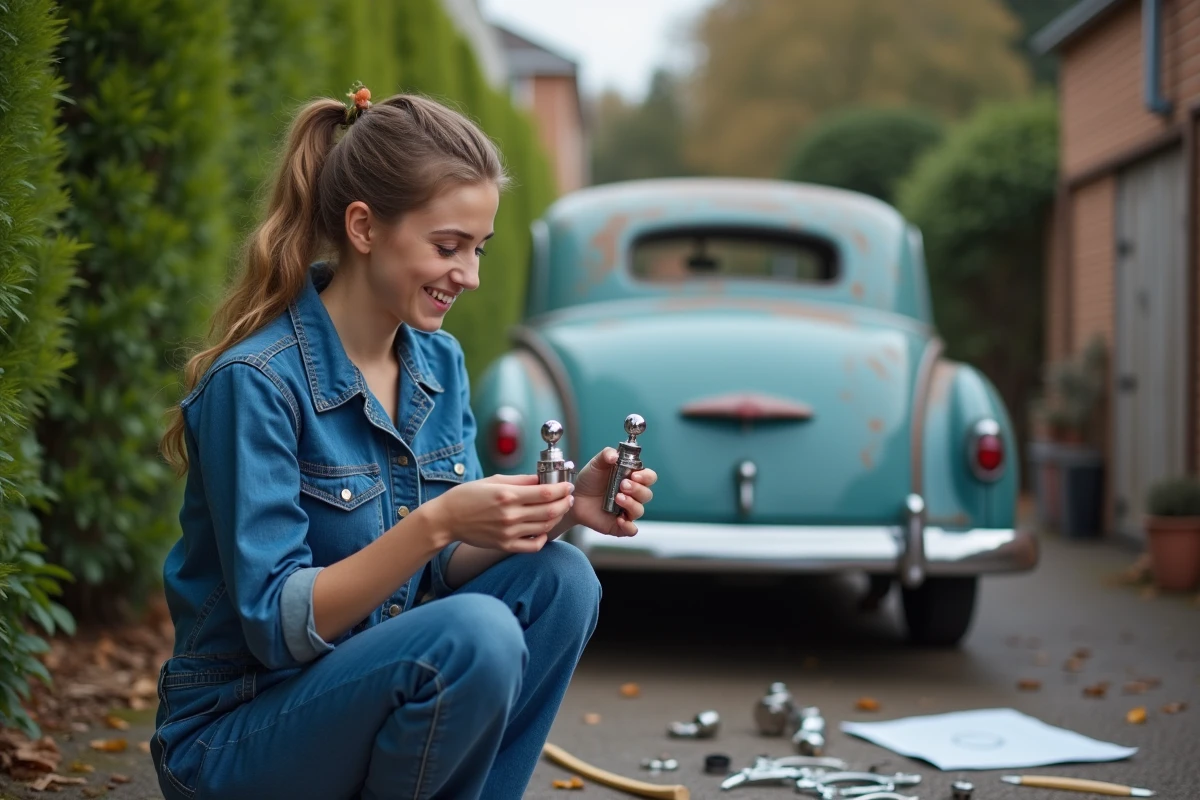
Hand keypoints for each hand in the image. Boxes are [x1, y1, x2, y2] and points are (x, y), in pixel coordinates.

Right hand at [420, 474, 573, 553]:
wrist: (447, 519)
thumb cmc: (467, 496)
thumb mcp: (493, 480)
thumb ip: (520, 480)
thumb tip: (541, 478)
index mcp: (507, 495)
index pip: (545, 493)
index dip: (562, 490)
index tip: (568, 486)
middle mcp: (510, 515)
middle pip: (549, 511)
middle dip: (564, 503)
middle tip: (568, 497)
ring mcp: (508, 532)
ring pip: (544, 527)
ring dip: (556, 518)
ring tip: (558, 510)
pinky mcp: (505, 545)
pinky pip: (533, 546)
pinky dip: (543, 538)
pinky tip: (543, 529)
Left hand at [569, 448, 656, 536]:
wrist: (575, 498)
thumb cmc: (589, 480)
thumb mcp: (596, 464)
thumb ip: (606, 454)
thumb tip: (615, 455)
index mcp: (632, 479)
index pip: (649, 477)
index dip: (646, 477)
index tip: (635, 475)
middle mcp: (633, 495)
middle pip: (647, 494)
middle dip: (637, 489)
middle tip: (622, 485)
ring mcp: (627, 511)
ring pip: (639, 510)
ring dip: (631, 504)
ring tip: (617, 498)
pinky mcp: (619, 525)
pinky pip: (631, 530)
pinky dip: (628, 527)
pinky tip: (619, 520)